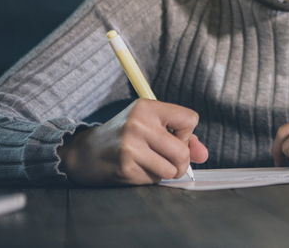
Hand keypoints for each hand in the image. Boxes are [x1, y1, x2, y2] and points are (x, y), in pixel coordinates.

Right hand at [58, 99, 208, 185]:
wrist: (84, 153)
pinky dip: (150, 178)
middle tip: (170, 161)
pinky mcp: (124, 167)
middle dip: (181, 162)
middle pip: (182, 151)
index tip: (172, 136)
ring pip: (171, 170)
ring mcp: (130, 146)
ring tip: (151, 164)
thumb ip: (183, 138)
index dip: (186, 134)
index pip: (190, 119)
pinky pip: (154, 180)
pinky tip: (135, 169)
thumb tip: (204, 155)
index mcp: (147, 107)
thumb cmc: (125, 137)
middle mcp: (138, 124)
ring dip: (166, 173)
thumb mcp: (152, 126)